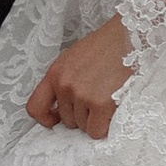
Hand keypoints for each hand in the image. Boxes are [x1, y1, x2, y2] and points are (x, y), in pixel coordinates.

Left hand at [27, 13, 133, 139]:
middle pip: (67, 120)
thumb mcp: (74, 59)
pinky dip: (105, 126)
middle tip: (97, 100)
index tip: (56, 119)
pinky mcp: (101, 104)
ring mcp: (82, 95)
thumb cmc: (106, 46)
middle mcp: (65, 85)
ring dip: (96, 119)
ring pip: (83, 127)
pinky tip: (113, 110)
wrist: (130, 35)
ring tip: (108, 98)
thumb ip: (64, 81)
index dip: (46, 118)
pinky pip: (96, 131)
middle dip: (81, 115)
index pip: (35, 107)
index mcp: (55, 73)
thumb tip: (60, 108)